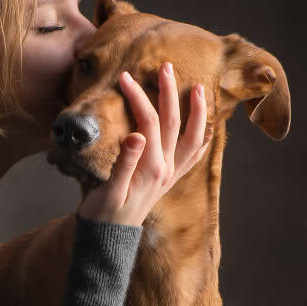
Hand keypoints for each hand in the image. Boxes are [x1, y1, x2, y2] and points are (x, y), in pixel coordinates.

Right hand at [78, 63, 210, 226]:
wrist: (110, 238)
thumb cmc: (103, 215)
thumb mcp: (108, 192)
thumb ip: (125, 164)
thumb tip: (136, 136)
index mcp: (150, 169)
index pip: (147, 122)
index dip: (136, 97)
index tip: (124, 77)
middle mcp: (166, 170)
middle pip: (172, 123)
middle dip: (169, 92)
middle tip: (165, 67)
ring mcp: (170, 175)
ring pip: (192, 138)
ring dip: (196, 112)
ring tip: (197, 88)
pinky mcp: (168, 180)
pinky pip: (192, 157)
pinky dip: (200, 138)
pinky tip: (203, 125)